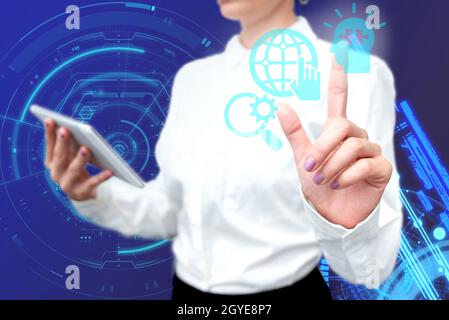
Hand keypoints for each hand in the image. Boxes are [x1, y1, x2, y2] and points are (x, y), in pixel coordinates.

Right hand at [44, 118, 112, 200]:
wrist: (82, 194)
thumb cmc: (75, 168)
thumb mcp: (70, 156)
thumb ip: (69, 144)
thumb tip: (69, 127)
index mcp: (52, 163)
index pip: (50, 146)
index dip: (49, 133)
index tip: (50, 120)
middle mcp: (56, 174)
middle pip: (60, 157)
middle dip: (62, 143)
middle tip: (66, 130)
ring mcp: (68, 184)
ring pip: (74, 170)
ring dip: (80, 159)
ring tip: (86, 148)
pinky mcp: (83, 192)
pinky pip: (93, 183)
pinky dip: (101, 177)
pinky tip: (110, 171)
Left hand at [278, 56, 392, 228]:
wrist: (331, 213)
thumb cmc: (317, 184)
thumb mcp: (302, 159)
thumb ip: (294, 132)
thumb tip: (279, 104)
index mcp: (337, 130)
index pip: (340, 97)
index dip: (339, 75)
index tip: (339, 51)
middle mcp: (356, 135)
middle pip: (341, 126)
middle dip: (322, 148)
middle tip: (310, 169)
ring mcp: (370, 151)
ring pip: (352, 147)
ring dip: (332, 166)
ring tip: (324, 181)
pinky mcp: (381, 168)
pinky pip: (366, 164)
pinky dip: (348, 175)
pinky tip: (340, 184)